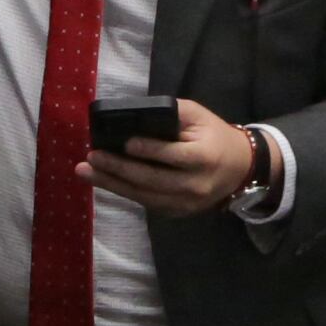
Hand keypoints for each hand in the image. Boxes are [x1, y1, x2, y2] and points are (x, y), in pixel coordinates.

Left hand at [85, 99, 261, 218]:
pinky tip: (103, 181)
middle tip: (92, 157)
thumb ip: (170, 113)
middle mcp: (195, 184)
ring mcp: (187, 202)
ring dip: (112, 184)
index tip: (124, 143)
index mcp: (204, 157)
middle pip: (153, 179)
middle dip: (119, 169)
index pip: (173, 155)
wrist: (240, 167)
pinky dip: (123, 191)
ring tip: (85, 172)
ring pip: (145, 195)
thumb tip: (133, 115)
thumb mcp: (198, 116)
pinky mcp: (178, 211)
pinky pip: (147, 202)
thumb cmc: (213, 135)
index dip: (149, 150)